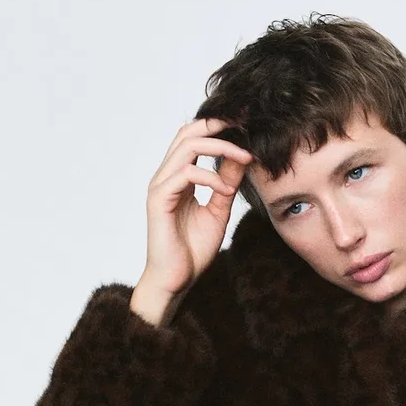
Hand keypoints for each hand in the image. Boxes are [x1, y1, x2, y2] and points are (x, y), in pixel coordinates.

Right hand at [139, 117, 253, 296]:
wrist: (176, 279)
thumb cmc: (192, 250)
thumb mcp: (219, 210)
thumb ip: (227, 183)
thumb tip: (242, 158)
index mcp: (178, 177)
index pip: (194, 138)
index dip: (218, 127)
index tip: (246, 126)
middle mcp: (166, 176)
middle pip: (187, 132)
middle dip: (218, 125)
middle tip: (246, 126)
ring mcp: (160, 186)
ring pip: (186, 147)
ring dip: (220, 148)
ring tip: (245, 158)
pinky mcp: (158, 200)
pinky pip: (185, 174)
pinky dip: (210, 177)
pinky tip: (227, 191)